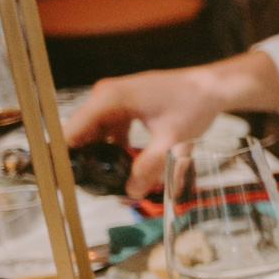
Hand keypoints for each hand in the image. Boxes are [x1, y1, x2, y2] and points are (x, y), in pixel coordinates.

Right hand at [64, 54, 278, 195]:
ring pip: (95, 131)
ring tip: (109, 178)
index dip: (67, 156)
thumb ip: (150, 167)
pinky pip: (109, 128)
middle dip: (86, 158)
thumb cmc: (194, 105)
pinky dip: (114, 145)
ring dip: (101, 153)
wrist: (212, 86)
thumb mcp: (172, 140)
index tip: (68, 179)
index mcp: (109, 98)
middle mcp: (105, 95)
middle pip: (81, 132)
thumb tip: (132, 192)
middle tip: (94, 186)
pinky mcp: (124, 104)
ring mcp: (113, 98)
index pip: (72, 130)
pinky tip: (127, 162)